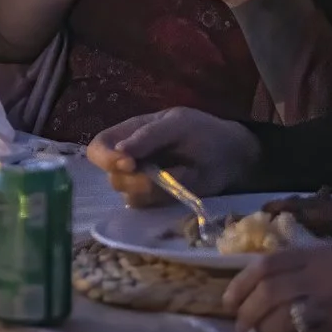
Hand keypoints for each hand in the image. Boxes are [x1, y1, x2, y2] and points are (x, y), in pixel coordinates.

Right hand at [86, 107, 259, 205]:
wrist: (232, 157)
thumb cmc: (203, 133)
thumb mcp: (178, 125)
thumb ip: (148, 136)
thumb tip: (119, 152)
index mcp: (130, 133)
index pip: (99, 147)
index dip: (106, 158)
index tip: (128, 164)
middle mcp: (130, 159)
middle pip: (112, 176)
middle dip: (131, 179)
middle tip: (154, 178)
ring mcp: (141, 181)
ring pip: (127, 195)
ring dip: (149, 190)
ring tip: (178, 177)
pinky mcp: (155, 199)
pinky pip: (146, 206)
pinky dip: (161, 199)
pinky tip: (180, 186)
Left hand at [224, 246, 331, 331]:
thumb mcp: (324, 254)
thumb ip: (290, 264)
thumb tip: (250, 287)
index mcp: (312, 254)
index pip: (265, 266)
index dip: (240, 284)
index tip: (228, 301)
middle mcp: (318, 277)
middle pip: (269, 293)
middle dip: (247, 312)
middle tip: (240, 325)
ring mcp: (328, 306)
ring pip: (281, 320)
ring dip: (264, 331)